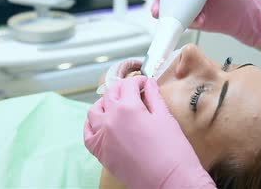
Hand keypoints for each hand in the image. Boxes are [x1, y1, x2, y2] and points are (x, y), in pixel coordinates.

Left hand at [84, 76, 214, 188]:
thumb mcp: (165, 117)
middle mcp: (110, 119)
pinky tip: (102, 124)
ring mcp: (102, 136)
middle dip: (122, 89)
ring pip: (94, 111)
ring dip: (104, 104)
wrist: (170, 181)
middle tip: (133, 92)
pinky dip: (92, 125)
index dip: (139, 81)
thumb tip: (149, 83)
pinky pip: (88, 134)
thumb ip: (154, 97)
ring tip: (116, 105)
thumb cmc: (172, 151)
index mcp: (128, 107)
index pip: (129, 85)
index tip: (145, 83)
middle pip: (110, 94)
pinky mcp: (100, 152)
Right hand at [151, 0, 260, 46]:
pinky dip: (184, 25)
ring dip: (167, 18)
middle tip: (159, 9)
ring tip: (178, 20)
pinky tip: (198, 22)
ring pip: (168, 12)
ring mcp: (184, 9)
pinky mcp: (189, 22)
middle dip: (158, 3)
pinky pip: (180, 25)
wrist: (241, 18)